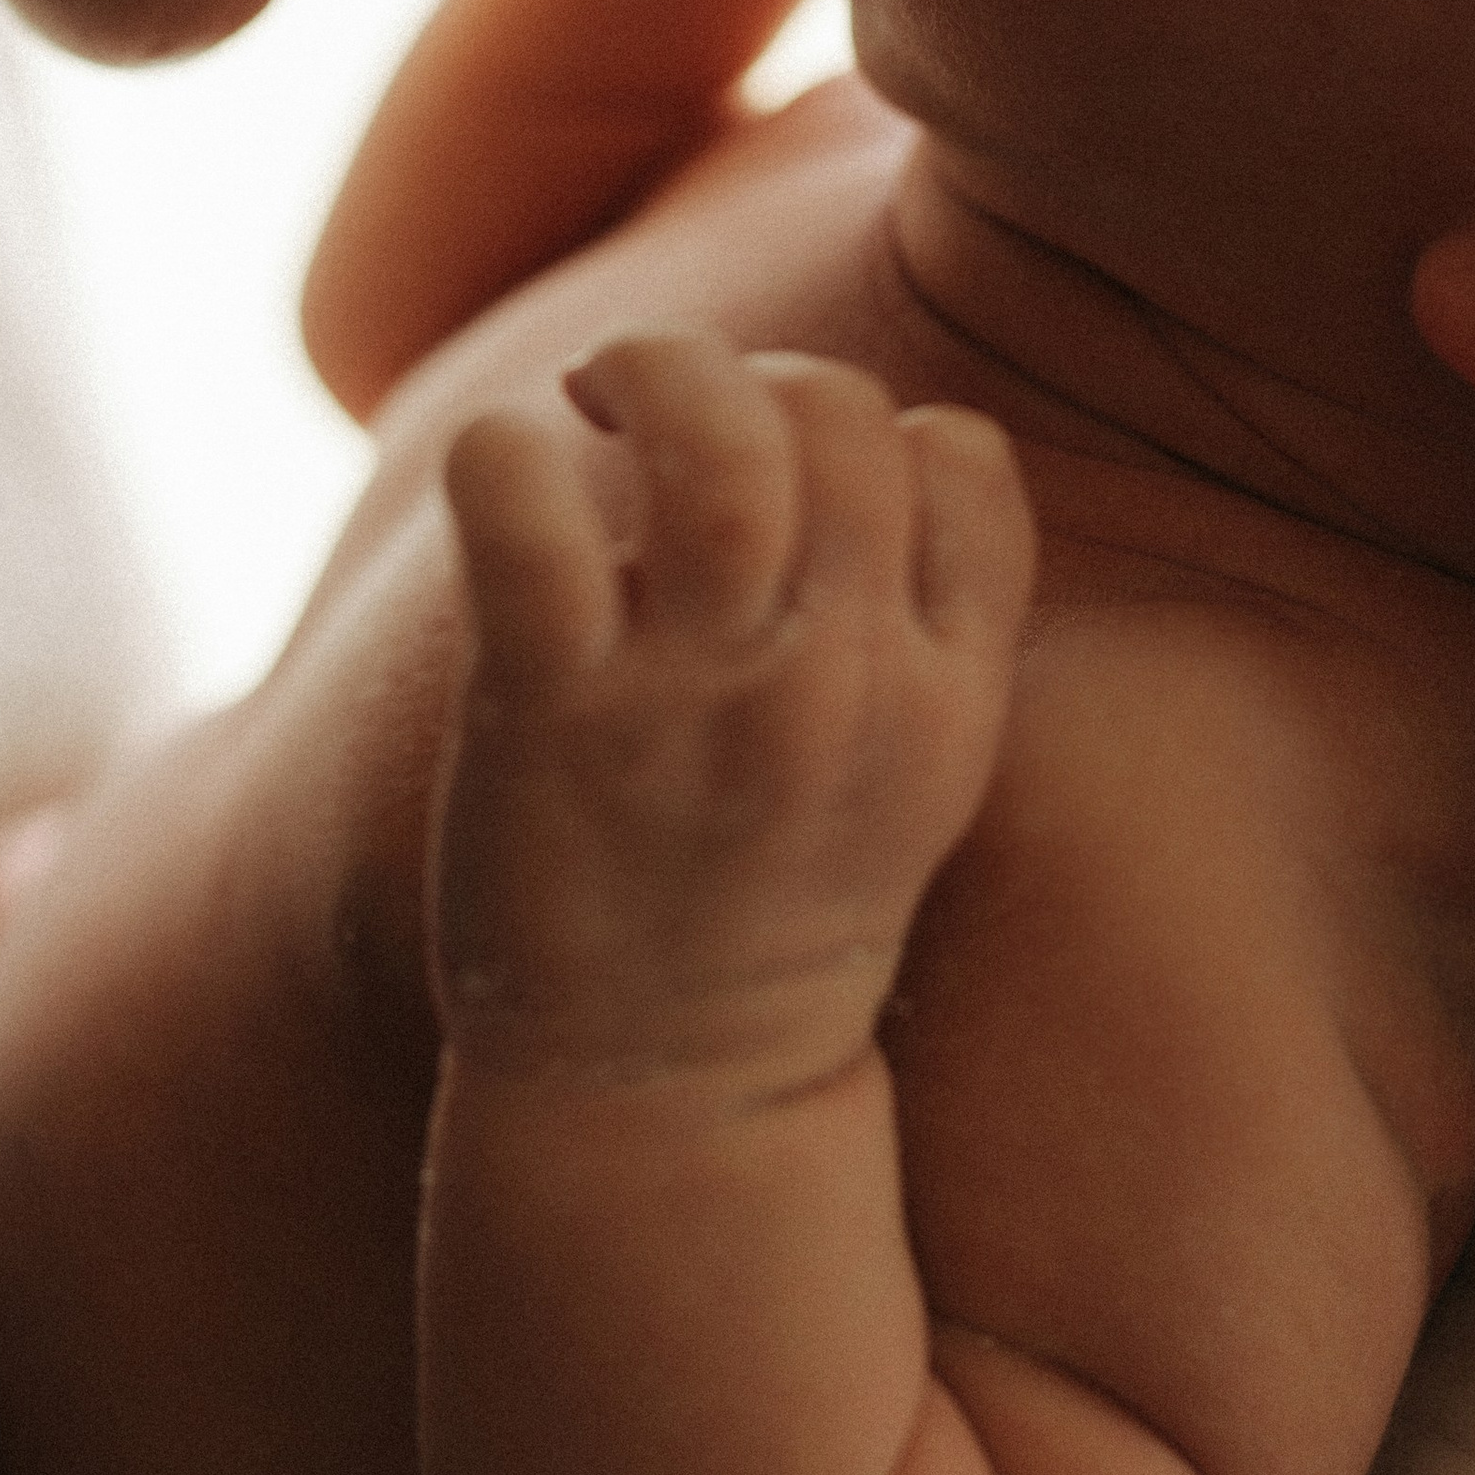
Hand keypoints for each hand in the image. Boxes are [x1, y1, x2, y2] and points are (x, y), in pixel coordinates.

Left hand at [433, 329, 1031, 1086]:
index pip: (966, 456)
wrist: (665, 1104)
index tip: (797, 484)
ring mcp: (698, 702)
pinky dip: (508, 450)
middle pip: (839, 414)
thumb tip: (861, 436)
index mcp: (944, 697)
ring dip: (646, 370)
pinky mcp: (550, 715)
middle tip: (662, 424)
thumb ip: (916, 620)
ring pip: (715, 432)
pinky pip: (526, 501)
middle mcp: (840, 688)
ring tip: (595, 405)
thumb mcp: (914, 775)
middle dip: (747, 378)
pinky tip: (508, 486)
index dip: (877, 428)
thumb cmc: (765, 907)